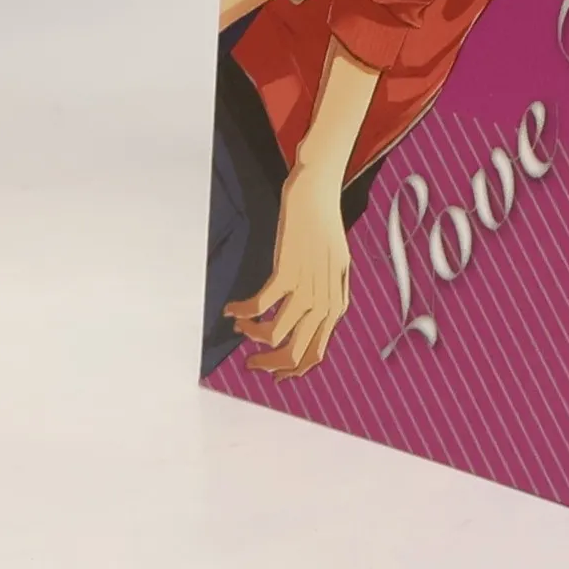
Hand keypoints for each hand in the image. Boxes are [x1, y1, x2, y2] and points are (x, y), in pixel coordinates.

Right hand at [224, 164, 352, 376]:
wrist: (318, 194)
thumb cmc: (324, 228)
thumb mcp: (336, 268)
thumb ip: (327, 296)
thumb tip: (312, 323)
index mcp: (336, 305)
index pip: (315, 354)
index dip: (290, 370)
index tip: (271, 374)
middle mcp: (324, 302)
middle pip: (295, 354)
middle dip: (268, 365)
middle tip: (250, 362)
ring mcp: (306, 288)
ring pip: (275, 336)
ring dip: (251, 337)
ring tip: (239, 328)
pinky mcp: (287, 272)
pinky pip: (259, 308)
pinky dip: (241, 312)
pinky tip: (232, 309)